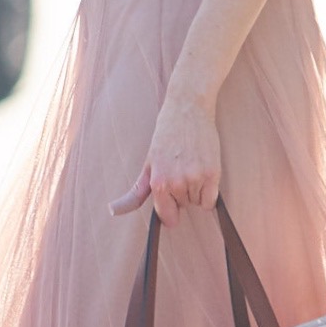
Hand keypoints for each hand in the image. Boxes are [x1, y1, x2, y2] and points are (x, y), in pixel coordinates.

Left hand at [112, 88, 220, 224]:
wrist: (188, 110)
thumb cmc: (166, 135)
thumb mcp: (148, 164)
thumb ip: (135, 193)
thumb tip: (113, 211)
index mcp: (158, 183)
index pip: (167, 216)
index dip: (170, 209)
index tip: (171, 197)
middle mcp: (177, 183)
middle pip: (183, 206)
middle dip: (181, 193)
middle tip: (180, 169)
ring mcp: (196, 178)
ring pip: (197, 202)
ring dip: (196, 190)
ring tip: (191, 166)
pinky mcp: (212, 173)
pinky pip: (210, 200)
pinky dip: (209, 192)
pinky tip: (203, 172)